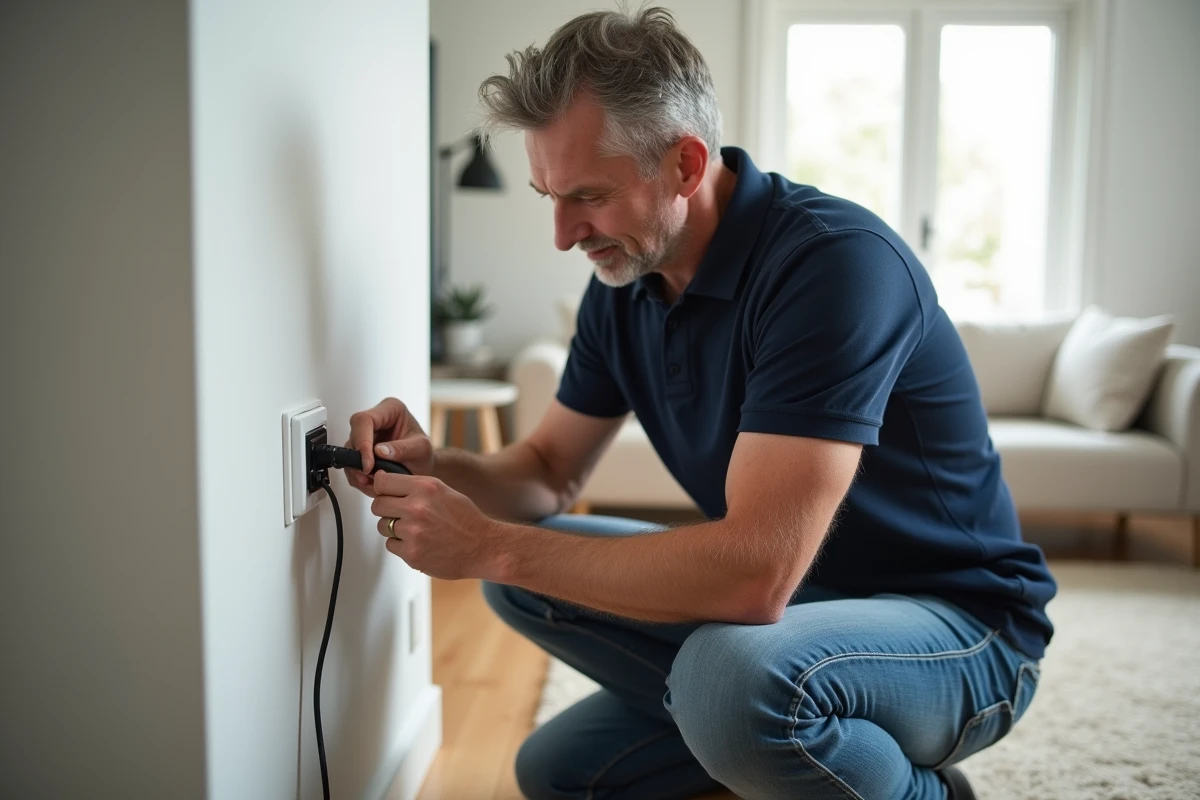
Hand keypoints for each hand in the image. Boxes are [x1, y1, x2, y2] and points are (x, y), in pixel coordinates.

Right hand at [346, 397, 436, 495]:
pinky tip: (370, 485)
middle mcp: (375, 420)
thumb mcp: (421, 450)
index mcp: (391, 409)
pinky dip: (358, 477)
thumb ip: (403, 449)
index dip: (362, 442)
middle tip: (367, 477)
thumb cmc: (424, 454)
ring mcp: (366, 435)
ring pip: (349, 451)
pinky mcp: (361, 451)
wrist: (423, 467)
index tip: (368, 465)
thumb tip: (379, 451)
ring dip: (357, 471)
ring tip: (371, 484)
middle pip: (354, 435)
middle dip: (358, 459)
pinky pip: (351, 464)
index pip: (365, 420)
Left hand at [370, 471, 502, 579]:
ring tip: (415, 530)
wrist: (483, 547)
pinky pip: (391, 545)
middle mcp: (417, 508)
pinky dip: (402, 545)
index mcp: (425, 488)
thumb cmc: (465, 520)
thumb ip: (415, 486)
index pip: (383, 482)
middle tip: (399, 514)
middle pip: (378, 505)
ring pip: (382, 526)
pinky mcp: (412, 554)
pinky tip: (420, 543)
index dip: (382, 488)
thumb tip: (384, 482)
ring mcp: (413, 532)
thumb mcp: (443, 491)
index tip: (385, 493)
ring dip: (393, 529)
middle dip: (385, 509)